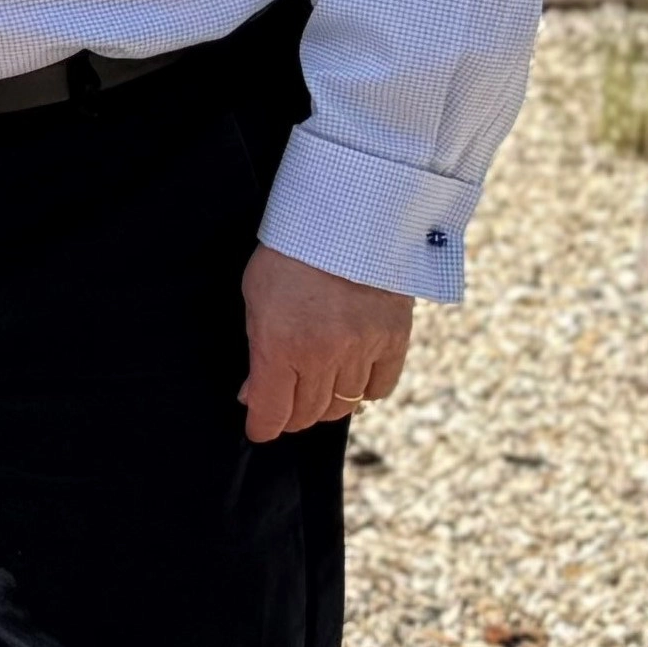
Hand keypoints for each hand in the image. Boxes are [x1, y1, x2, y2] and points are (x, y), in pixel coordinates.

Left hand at [240, 244, 414, 442]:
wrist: (347, 217)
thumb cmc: (291, 253)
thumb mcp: (256, 298)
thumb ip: (258, 349)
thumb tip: (253, 394)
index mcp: (281, 345)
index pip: (271, 412)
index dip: (263, 427)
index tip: (260, 429)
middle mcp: (323, 355)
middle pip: (308, 413)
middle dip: (292, 416)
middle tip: (285, 407)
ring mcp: (362, 349)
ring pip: (343, 405)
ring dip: (326, 404)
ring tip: (316, 389)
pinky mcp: (394, 339)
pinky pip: (380, 387)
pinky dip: (365, 390)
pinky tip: (352, 377)